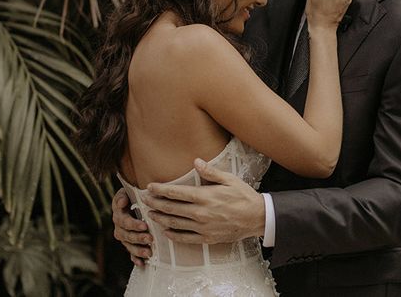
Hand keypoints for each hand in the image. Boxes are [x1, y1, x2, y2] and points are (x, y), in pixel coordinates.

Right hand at [112, 188, 153, 266]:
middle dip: (138, 238)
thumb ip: (123, 196)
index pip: (124, 221)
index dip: (133, 224)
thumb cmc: (132, 194)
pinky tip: (141, 263)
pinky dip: (135, 258)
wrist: (132, 200)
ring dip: (138, 250)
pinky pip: (130, 253)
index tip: (144, 226)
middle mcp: (119, 227)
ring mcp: (124, 236)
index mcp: (119, 214)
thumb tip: (121, 202)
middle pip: (126, 235)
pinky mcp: (129, 243)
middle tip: (150, 238)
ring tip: (149, 252)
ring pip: (129, 245)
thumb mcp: (126, 192)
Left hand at [143, 159, 265, 243]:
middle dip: (155, 203)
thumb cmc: (243, 196)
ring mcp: (202, 228)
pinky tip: (166, 231)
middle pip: (171, 208)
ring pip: (175, 224)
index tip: (150, 187)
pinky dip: (173, 235)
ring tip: (150, 214)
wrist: (257, 218)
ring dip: (160, 218)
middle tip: (144, 200)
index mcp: (205, 196)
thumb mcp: (229, 179)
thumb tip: (195, 161)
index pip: (176, 193)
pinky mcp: (207, 238)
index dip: (161, 190)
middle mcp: (200, 213)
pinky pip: (185, 238)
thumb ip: (210, 172)